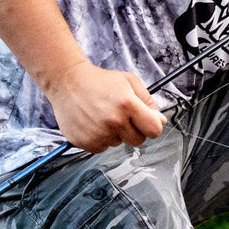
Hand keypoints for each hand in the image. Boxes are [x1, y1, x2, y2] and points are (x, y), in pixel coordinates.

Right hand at [41, 60, 166, 152]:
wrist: (67, 81)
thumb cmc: (99, 80)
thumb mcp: (129, 81)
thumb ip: (148, 101)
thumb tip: (161, 121)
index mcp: (127, 104)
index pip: (154, 130)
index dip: (152, 125)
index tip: (146, 121)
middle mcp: (113, 121)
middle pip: (138, 140)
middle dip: (134, 130)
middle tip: (121, 116)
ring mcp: (98, 133)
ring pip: (118, 144)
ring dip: (115, 133)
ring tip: (102, 115)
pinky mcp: (85, 142)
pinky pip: (102, 148)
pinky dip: (100, 139)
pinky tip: (93, 123)